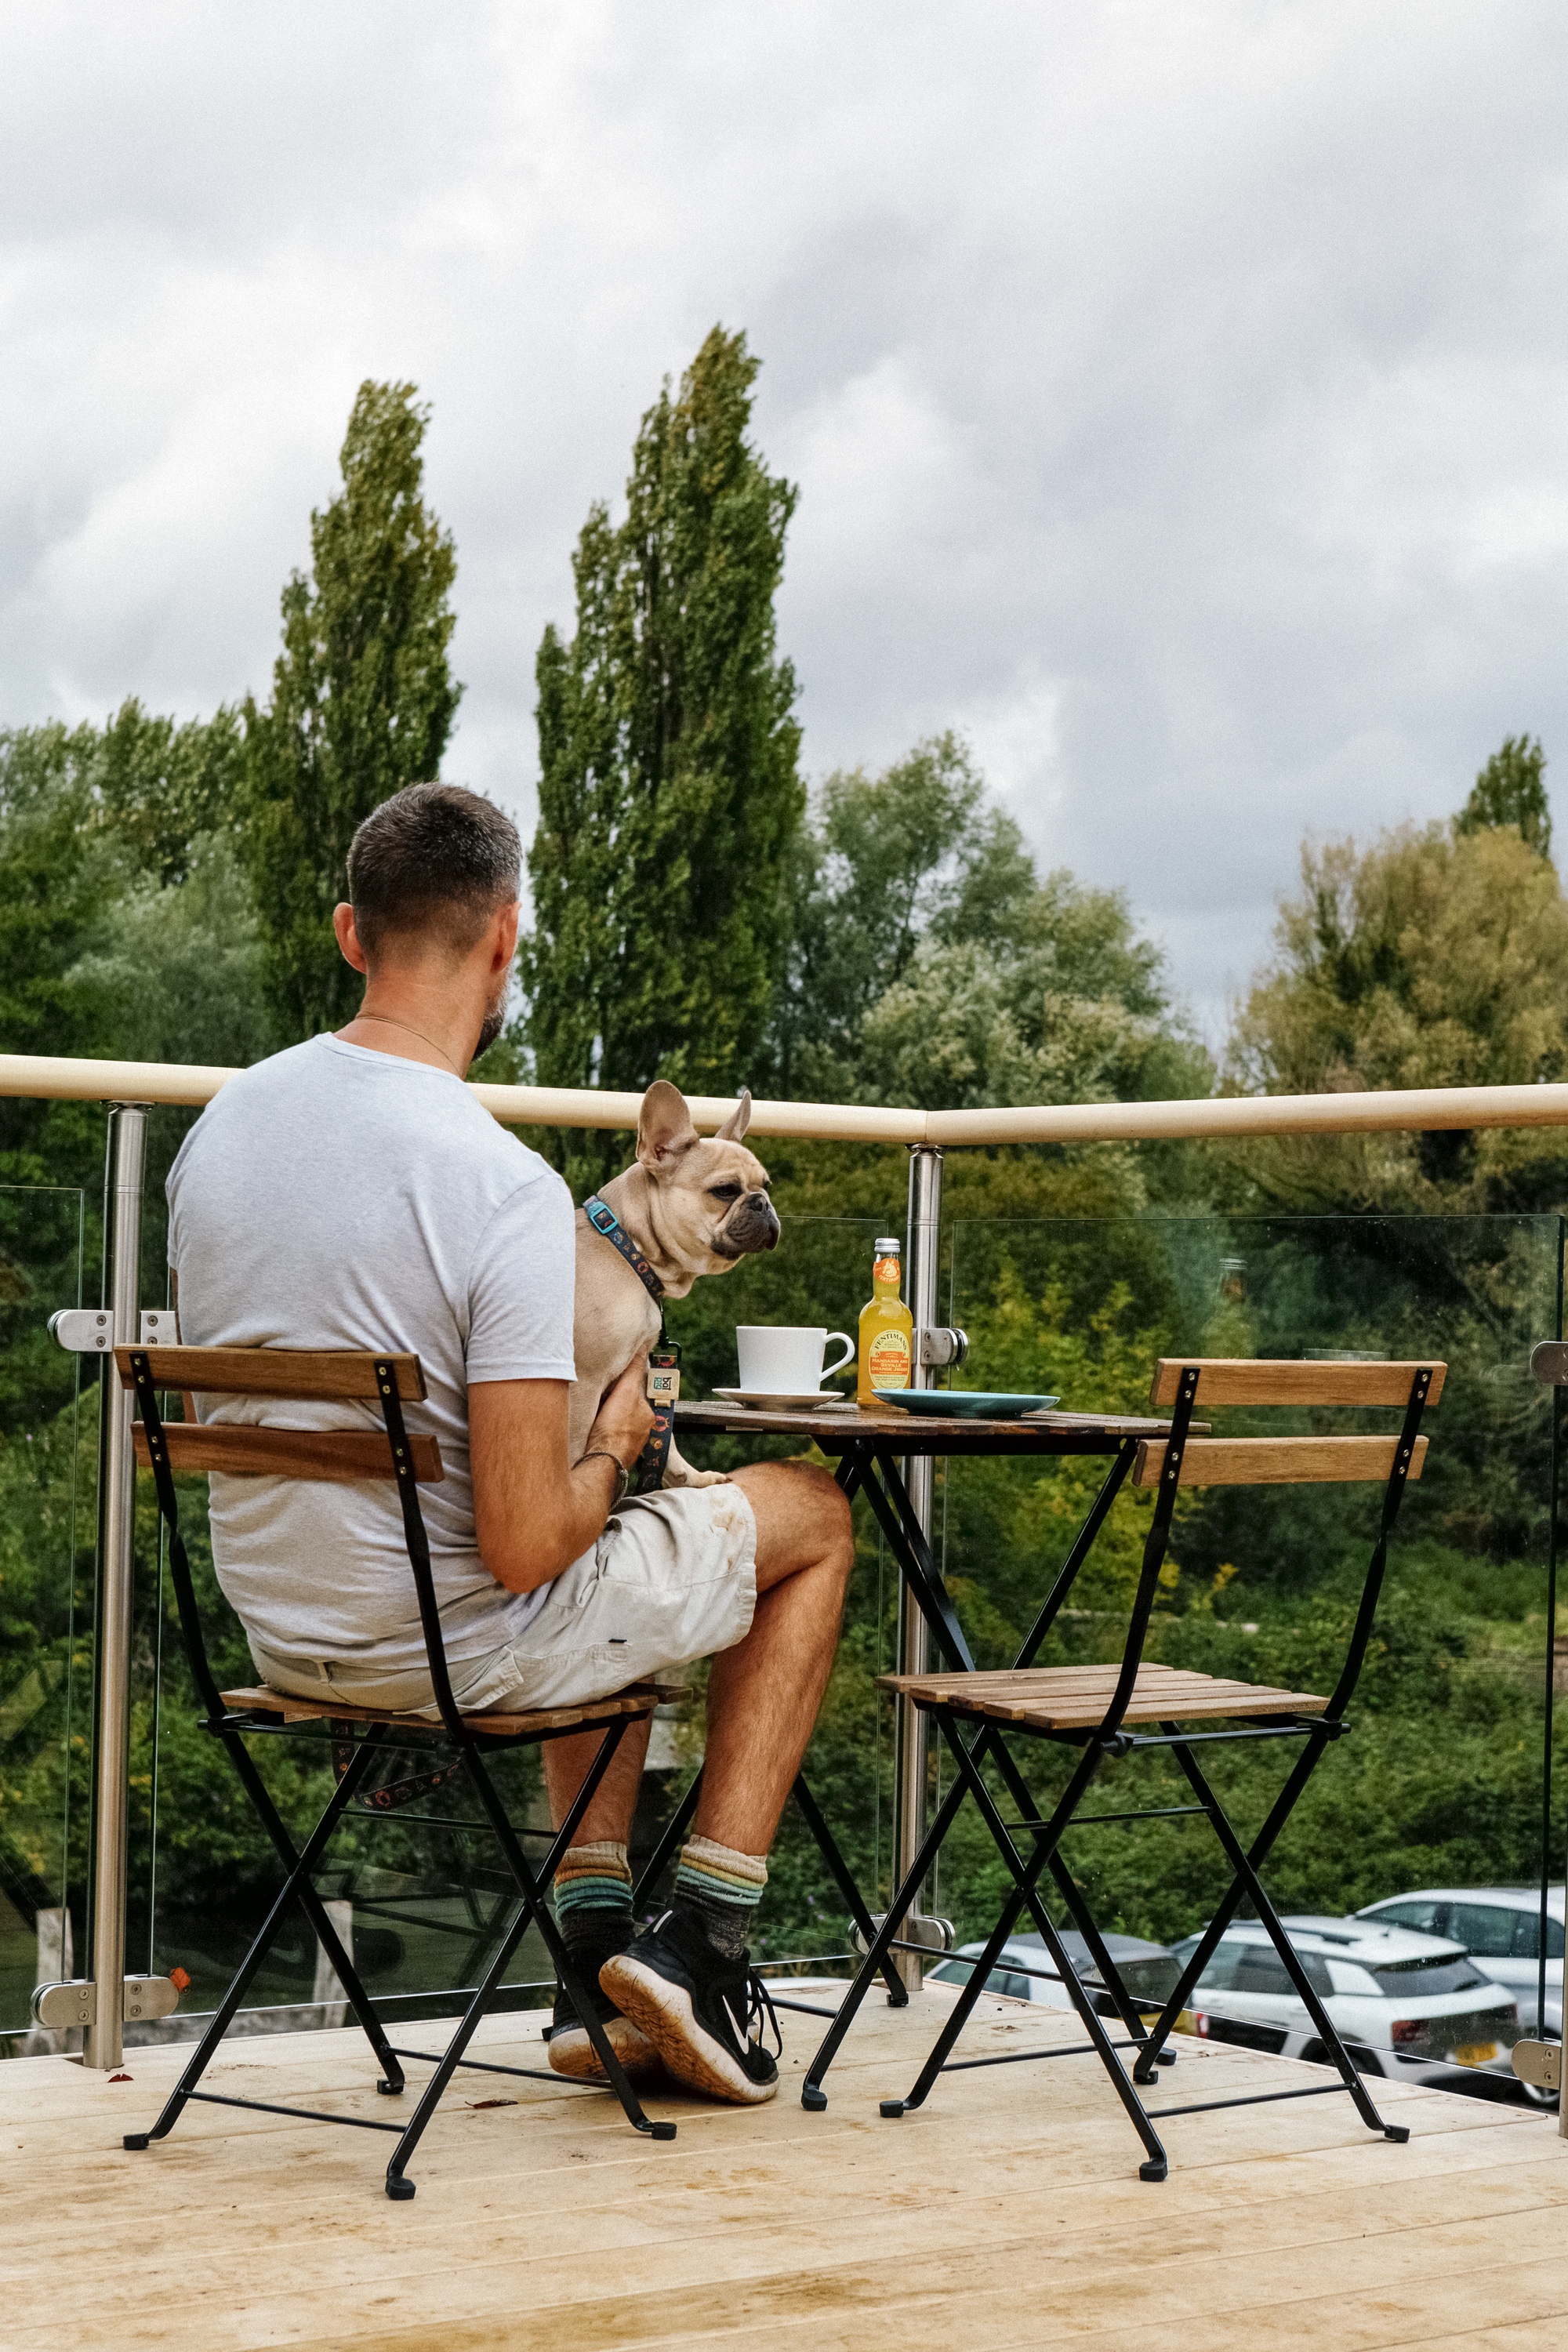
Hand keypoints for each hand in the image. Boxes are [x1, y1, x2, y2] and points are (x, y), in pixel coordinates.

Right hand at [588, 1354, 655, 1470]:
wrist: (602, 1460)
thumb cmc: (615, 1428)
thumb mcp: (625, 1392)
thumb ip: (633, 1371)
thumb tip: (642, 1349)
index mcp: (647, 1415)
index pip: (633, 1394)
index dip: (619, 1389)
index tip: (609, 1389)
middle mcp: (641, 1430)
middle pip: (625, 1409)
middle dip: (613, 1405)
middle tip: (599, 1403)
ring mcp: (629, 1443)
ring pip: (617, 1424)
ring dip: (607, 1420)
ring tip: (594, 1417)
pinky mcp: (616, 1453)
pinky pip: (609, 1437)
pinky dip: (602, 1433)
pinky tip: (593, 1432)